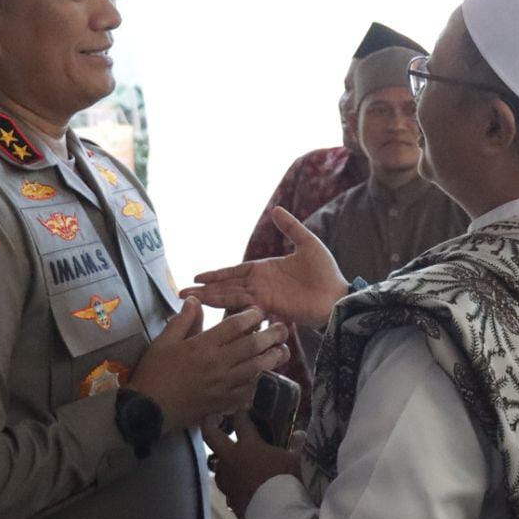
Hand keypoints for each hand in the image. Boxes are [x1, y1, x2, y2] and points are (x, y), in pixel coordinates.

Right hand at [129, 299, 289, 431]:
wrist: (149, 409)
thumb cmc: (154, 372)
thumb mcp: (164, 341)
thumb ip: (183, 320)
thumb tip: (195, 300)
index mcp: (202, 346)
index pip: (233, 326)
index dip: (250, 316)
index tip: (259, 311)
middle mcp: (217, 365)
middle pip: (251, 347)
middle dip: (271, 335)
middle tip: (283, 328)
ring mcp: (222, 386)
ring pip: (255, 370)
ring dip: (271, 359)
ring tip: (283, 351)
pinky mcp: (222, 403)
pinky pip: (246, 393)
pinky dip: (256, 384)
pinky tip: (261, 377)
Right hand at [181, 207, 349, 327]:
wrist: (338, 295)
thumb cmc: (326, 272)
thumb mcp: (307, 243)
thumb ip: (291, 228)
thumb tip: (276, 209)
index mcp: (265, 269)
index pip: (234, 272)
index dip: (216, 274)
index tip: (197, 278)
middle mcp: (260, 285)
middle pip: (226, 286)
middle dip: (205, 290)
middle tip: (180, 294)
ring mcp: (264, 297)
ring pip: (231, 296)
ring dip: (211, 298)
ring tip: (190, 301)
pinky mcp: (271, 307)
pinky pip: (246, 306)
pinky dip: (230, 307)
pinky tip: (214, 309)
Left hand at [202, 411, 301, 518]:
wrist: (278, 513)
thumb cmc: (288, 480)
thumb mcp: (297, 460)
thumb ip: (296, 446)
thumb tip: (300, 435)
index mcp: (250, 446)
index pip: (242, 423)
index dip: (241, 414)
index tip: (240, 408)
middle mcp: (233, 461)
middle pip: (212, 438)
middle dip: (209, 426)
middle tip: (209, 419)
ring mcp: (229, 482)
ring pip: (217, 468)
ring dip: (222, 463)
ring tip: (228, 462)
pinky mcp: (231, 501)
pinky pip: (228, 490)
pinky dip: (233, 486)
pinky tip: (239, 488)